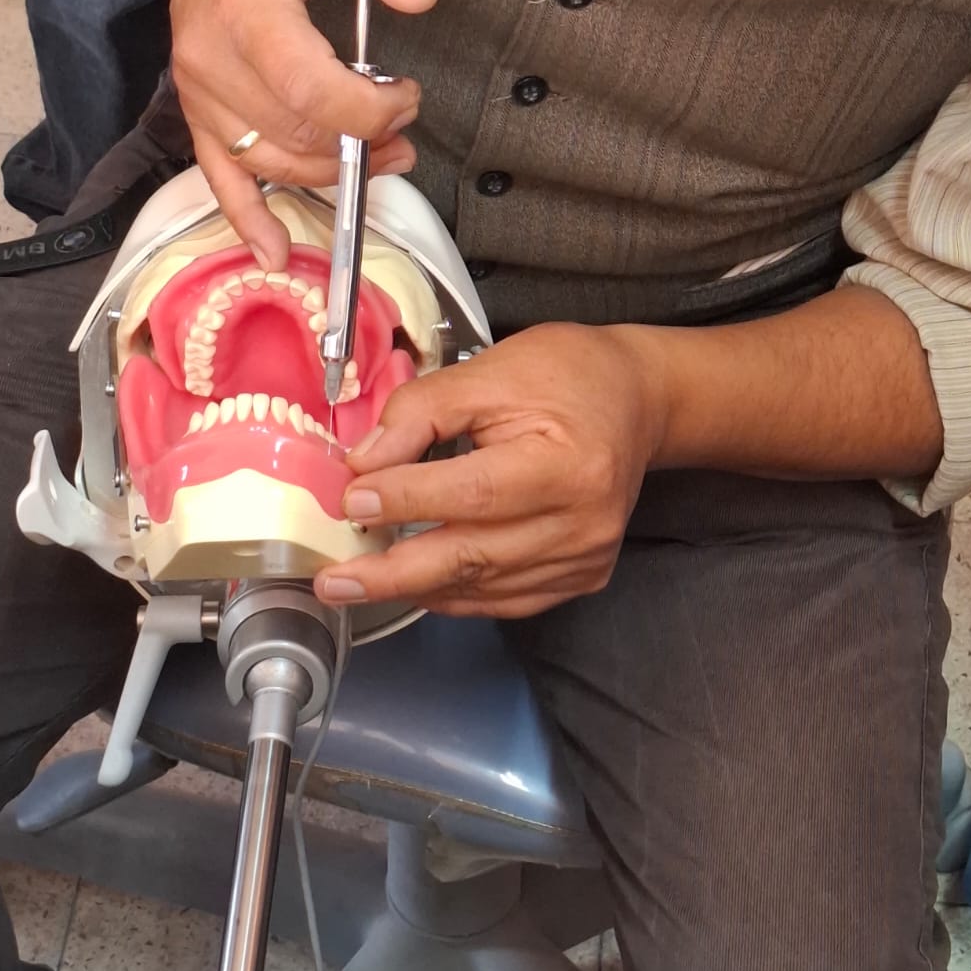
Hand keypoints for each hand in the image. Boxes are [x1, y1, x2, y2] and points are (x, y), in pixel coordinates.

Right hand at [165, 0, 438, 265]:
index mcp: (244, 7)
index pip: (310, 89)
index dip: (370, 110)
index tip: (409, 93)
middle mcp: (208, 57)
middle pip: (294, 133)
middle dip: (361, 140)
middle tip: (405, 121)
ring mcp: (197, 90)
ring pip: (268, 161)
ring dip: (329, 173)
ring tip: (382, 154)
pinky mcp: (197, 110)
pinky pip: (218, 177)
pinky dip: (248, 219)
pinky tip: (275, 253)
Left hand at [313, 324, 667, 617]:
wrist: (637, 399)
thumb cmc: (568, 374)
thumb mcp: (492, 371)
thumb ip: (423, 412)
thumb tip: (363, 462)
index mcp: (569, 463)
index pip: (472, 493)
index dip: (406, 500)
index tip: (351, 499)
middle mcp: (584, 522)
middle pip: (473, 555)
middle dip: (393, 572)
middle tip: (333, 579)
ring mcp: (586, 557)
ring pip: (483, 587)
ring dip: (415, 587)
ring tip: (357, 582)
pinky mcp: (581, 575)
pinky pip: (505, 599)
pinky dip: (455, 594)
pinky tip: (416, 583)